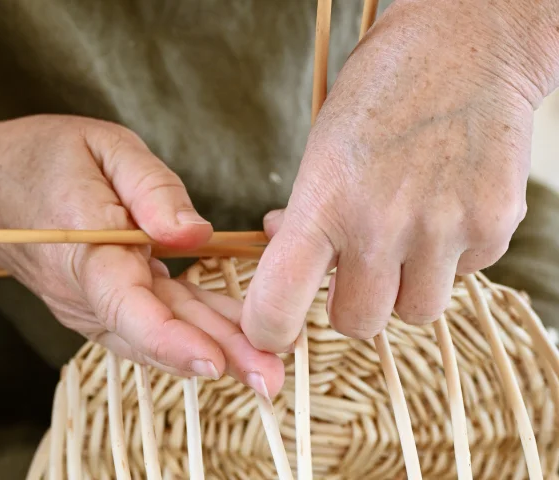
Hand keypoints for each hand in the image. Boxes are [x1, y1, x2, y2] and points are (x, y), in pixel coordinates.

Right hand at [0, 115, 282, 395]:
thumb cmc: (46, 159)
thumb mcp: (104, 148)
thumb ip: (152, 189)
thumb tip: (196, 234)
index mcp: (85, 249)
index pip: (127, 305)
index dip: (170, 338)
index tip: (215, 361)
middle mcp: (88, 292)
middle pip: (157, 332)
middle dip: (219, 357)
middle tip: (272, 379)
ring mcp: (95, 305)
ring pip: (162, 334)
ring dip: (215, 352)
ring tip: (267, 369)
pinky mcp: (107, 305)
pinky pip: (156, 323)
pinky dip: (196, 334)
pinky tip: (235, 342)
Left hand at [241, 0, 558, 350]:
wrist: (467, 44)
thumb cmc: (381, 93)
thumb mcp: (323, 149)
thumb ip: (308, 213)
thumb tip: (288, 251)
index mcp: (326, 202)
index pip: (279, 302)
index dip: (270, 330)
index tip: (274, 330)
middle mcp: (383, 226)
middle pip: (357, 325)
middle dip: (351, 304)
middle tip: (354, 270)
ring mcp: (444, 229)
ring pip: (415, 312)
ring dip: (404, 288)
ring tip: (406, 237)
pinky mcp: (493, 226)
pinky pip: (463, 276)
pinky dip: (450, 258)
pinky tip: (446, 208)